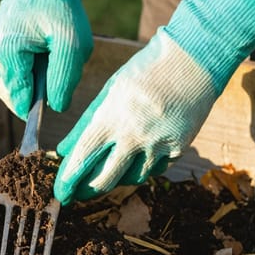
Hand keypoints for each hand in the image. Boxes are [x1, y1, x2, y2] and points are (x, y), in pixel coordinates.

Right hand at [0, 0, 92, 119]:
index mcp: (5, 53)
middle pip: (17, 98)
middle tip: (50, 58)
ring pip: (13, 92)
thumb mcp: (73, 42)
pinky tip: (33, 53)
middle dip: (38, 87)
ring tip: (42, 52)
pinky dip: (25, 73)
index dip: (41, 106)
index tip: (54, 93)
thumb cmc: (58, 9)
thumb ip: (64, 77)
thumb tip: (57, 107)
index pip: (21, 101)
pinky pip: (10, 81)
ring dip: (33, 80)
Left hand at [54, 0, 254, 204]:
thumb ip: (86, 123)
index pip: (82, 157)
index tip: (60, 193)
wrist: (194, 60)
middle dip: (87, 190)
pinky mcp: (178, 148)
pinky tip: (138, 156)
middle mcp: (134, 134)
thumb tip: (64, 150)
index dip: (68, 180)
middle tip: (78, 193)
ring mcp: (158, 144)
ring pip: (131, 178)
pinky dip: (143, 166)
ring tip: (110, 168)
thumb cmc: (145, 71)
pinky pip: (155, 169)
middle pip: (104, 179)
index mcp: (112, 116)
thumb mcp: (110, 91)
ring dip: (117, 178)